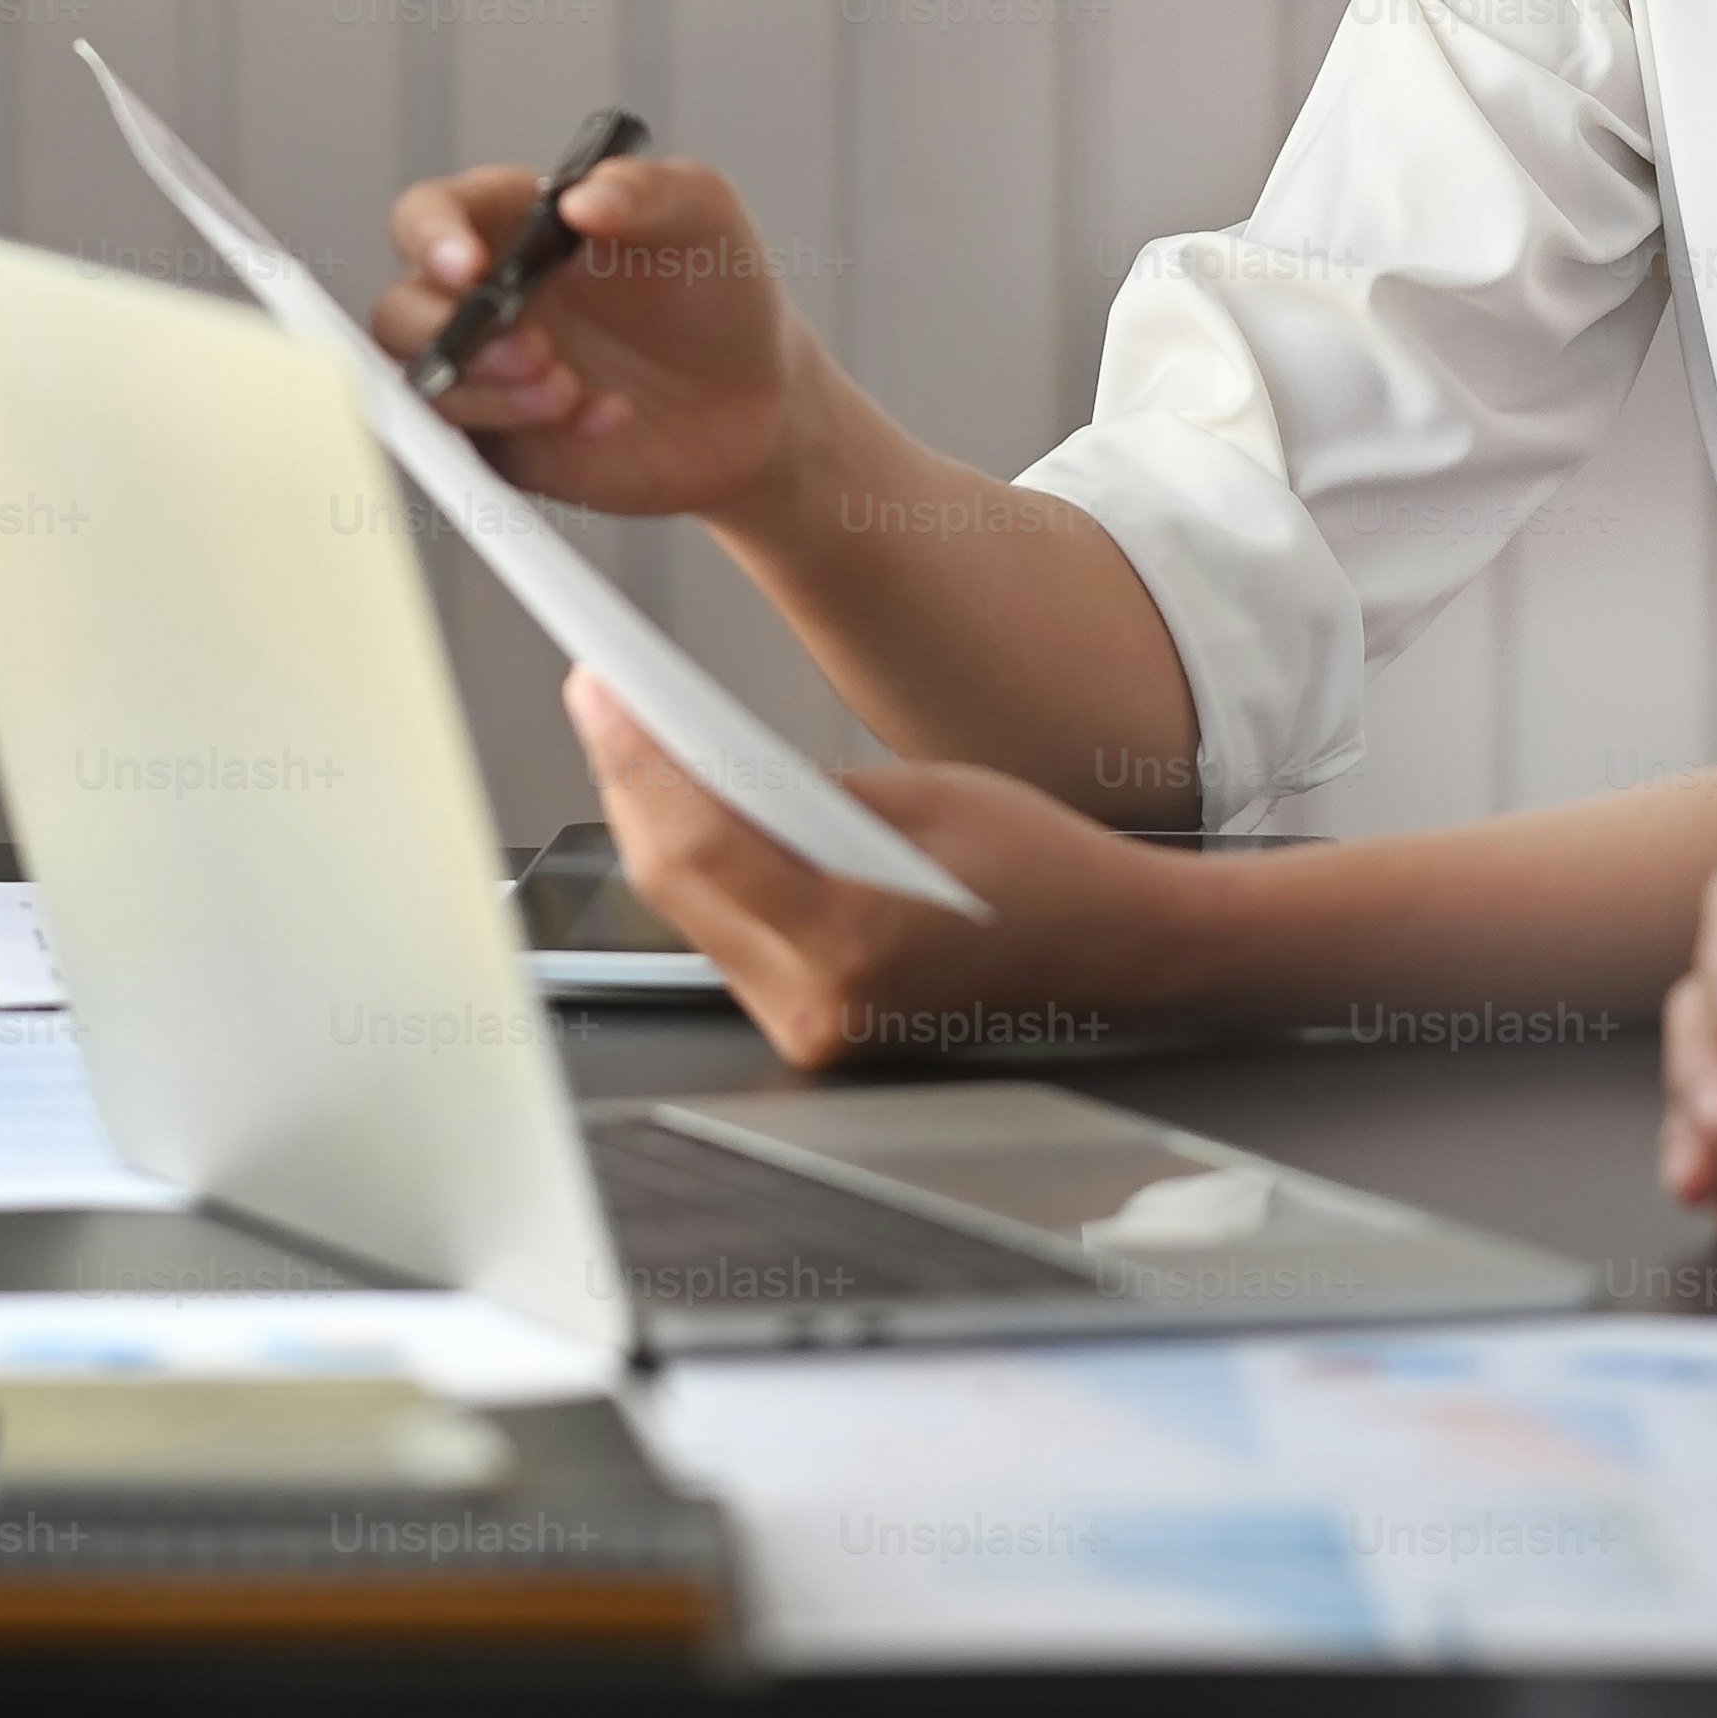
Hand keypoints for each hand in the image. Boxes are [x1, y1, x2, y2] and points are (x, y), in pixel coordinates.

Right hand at [373, 155, 802, 521]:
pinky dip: (536, 435)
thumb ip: (647, 191)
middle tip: (529, 349)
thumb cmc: (715, 288)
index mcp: (508, 222)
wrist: (757, 395)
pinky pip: (484, 448)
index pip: (428, 217)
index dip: (430, 239)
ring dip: (488, 393)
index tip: (469, 267)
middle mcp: (483, 298)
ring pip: (428, 388)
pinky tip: (606, 418)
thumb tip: (582, 199)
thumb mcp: (702, 215)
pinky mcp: (508, 443)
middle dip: (449, 334)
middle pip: (400, 313)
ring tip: (567, 390)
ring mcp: (489, 376)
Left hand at [563, 672, 1228, 1062]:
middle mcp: (820, 1003)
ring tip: (637, 742)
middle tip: (605, 700)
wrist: (1117, 952)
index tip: (600, 689)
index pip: (701, 840)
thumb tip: (696, 753)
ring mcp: (813, 1028)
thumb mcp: (920, 794)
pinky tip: (690, 813)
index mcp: (855, 939)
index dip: (635, 757)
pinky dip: (701, 871)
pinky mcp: (812, 1027)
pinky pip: (725, 938)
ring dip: (656, 824)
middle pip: (675, 881)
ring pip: (689, 912)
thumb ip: (799, 791)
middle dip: (630, 781)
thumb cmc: (1044, 868)